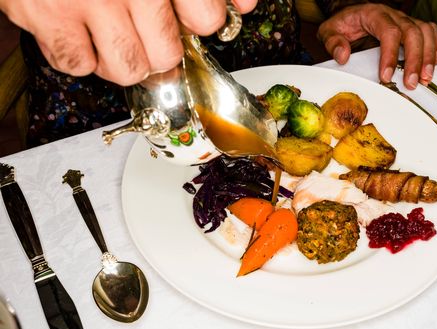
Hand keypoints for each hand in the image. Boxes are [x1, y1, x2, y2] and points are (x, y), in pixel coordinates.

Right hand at [0, 0, 256, 85]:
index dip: (202, 22)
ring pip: (128, 70)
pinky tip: (80, 30)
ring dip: (124, 59)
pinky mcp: (47, 14)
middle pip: (167, 55)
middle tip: (147, 27)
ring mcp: (89, 0)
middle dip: (160, 47)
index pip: (207, 19)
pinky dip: (79, 56)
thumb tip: (245, 7)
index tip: (191, 18)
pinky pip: (77, 65)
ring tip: (115, 32)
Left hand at [317, 3, 436, 89]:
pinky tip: (432, 64)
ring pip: (425, 32)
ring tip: (426, 78)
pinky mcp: (411, 25)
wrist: (351, 13)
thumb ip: (333, 43)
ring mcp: (404, 19)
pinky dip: (434, 47)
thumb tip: (343, 56)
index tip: (387, 76)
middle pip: (412, 33)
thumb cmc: (343, 23)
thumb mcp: (329, 31)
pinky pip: (429, 31)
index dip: (390, 55)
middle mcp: (393, 15)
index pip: (388, 32)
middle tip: (412, 82)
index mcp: (373, 14)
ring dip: (428, 56)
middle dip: (415, 60)